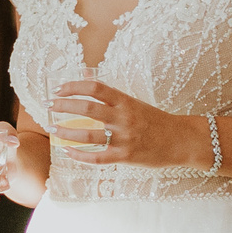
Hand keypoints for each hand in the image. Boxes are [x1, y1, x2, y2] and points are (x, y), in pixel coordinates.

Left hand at [49, 77, 195, 167]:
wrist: (182, 140)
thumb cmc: (156, 121)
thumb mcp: (134, 102)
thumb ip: (110, 93)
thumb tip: (85, 74)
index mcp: (125, 101)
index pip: (95, 88)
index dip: (74, 86)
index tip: (59, 89)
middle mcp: (123, 118)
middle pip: (87, 109)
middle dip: (63, 106)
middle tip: (49, 105)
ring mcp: (124, 138)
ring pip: (88, 135)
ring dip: (66, 132)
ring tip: (52, 129)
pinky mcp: (125, 156)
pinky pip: (97, 158)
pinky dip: (80, 156)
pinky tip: (67, 152)